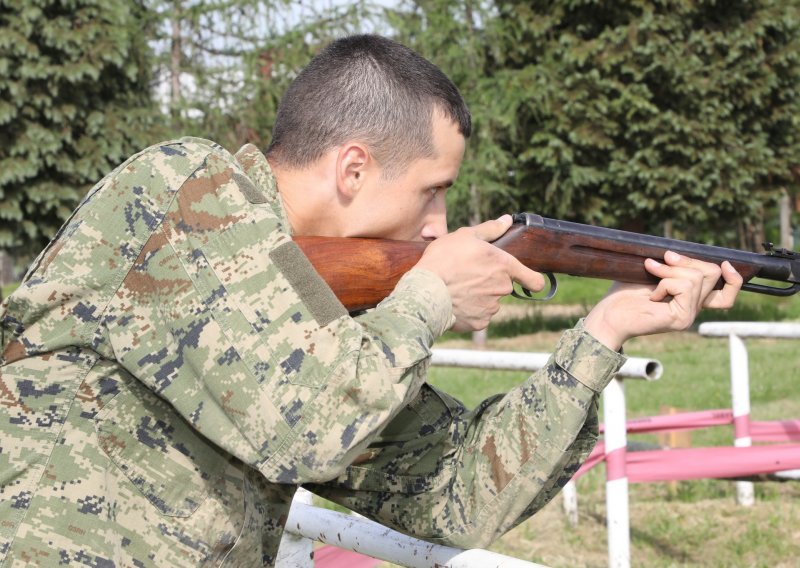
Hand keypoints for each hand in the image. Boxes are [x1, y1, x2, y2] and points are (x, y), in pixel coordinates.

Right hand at [415, 215, 545, 331]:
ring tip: (457, 288)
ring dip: (478, 296)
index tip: (528, 281)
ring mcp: (491, 307)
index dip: (533, 280)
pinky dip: (469, 311)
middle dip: (490, 282)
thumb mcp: (465, 235)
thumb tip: (507, 220)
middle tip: (467, 275)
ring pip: (489, 301)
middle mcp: (502, 288)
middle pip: (503, 286)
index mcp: (504, 266)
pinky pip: (478, 316)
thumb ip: (490, 229)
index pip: (534, 280)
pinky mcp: (479, 323)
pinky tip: (454, 302)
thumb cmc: (444, 259)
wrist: (425, 290)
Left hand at [584, 251, 742, 349]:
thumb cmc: (624, 294)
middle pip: (712, 273)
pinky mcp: (681, 318)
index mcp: (689, 299)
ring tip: (650, 275)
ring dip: (669, 271)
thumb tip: (679, 253)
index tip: (726, 263)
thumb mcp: (652, 273)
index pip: (727, 295)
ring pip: (697, 277)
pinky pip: (685, 286)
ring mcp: (689, 316)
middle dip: (685, 261)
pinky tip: (652, 294)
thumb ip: (672, 266)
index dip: (733, 279)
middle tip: (656, 263)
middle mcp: (693, 309)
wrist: (607, 315)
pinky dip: (666, 282)